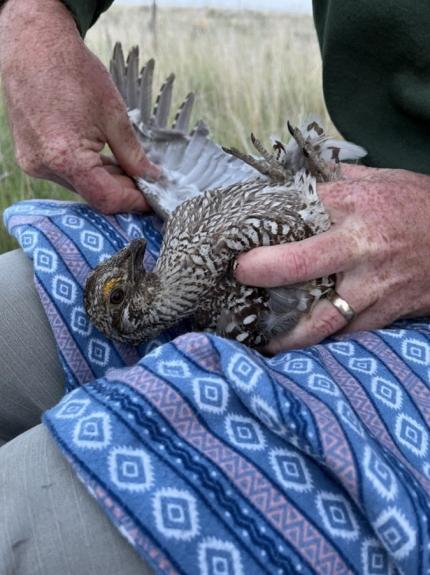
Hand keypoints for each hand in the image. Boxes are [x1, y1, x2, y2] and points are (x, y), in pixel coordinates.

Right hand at [0, 0, 158, 212]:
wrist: (34, 45)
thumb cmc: (73, 72)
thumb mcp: (114, 114)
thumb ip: (133, 154)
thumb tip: (151, 177)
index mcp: (66, 157)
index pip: (107, 199)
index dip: (134, 202)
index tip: (153, 198)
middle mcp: (44, 166)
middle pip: (94, 195)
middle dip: (123, 190)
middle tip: (146, 179)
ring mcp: (34, 163)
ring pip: (81, 186)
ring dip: (106, 180)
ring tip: (126, 163)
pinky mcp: (30, 156)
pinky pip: (66, 174)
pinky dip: (88, 170)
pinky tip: (103, 156)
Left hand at [235, 165, 429, 352]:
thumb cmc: (417, 206)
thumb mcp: (380, 180)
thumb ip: (335, 181)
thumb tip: (290, 183)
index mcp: (355, 206)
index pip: (299, 211)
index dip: (266, 222)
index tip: (236, 235)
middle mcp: (361, 248)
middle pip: (300, 264)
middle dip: (263, 272)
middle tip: (236, 278)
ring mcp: (373, 286)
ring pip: (322, 319)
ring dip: (288, 333)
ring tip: (262, 340)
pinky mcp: (386, 313)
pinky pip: (347, 334)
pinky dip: (322, 342)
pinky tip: (299, 345)